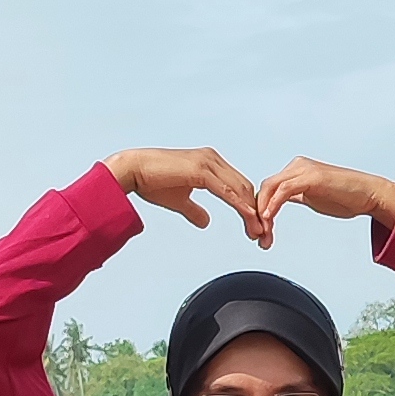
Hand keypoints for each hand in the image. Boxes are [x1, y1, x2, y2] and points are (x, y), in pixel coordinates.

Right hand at [104, 146, 268, 242]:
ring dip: (252, 213)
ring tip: (258, 233)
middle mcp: (213, 159)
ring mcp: (208, 162)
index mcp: (210, 164)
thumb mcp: (179, 200)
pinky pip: (228, 191)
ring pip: (240, 189)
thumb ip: (195, 210)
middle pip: (245, 187)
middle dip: (256, 213)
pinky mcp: (201, 170)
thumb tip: (206, 221)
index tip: (255, 227)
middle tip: (262, 235)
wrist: (132, 170)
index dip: (249, 207)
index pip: (238, 186)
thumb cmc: (151, 182)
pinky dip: (241, 206)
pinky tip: (248, 219)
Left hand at [254, 155, 394, 238]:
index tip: (260, 231)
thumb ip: (295, 196)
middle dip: (257, 213)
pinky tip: (269, 219)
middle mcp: (297, 166)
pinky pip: (283, 190)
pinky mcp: (311, 177)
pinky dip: (272, 205)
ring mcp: (303, 170)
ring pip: (270, 188)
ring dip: (263, 213)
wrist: (369, 194)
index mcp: (296, 170)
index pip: (269, 188)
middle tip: (257, 236)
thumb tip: (279, 204)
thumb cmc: (346, 197)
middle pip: (265, 188)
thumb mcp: (313, 197)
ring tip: (263, 233)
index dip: (260, 209)